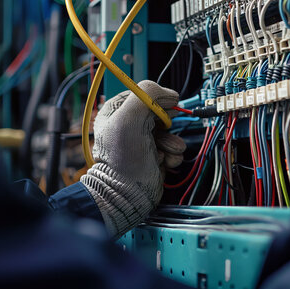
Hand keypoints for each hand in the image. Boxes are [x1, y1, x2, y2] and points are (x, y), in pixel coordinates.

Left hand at [81, 80, 185, 237]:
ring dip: (172, 142)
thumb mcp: (130, 118)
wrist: (128, 195)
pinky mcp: (154, 155)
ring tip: (166, 152)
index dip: (157, 100)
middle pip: (159, 112)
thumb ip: (148, 95)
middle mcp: (128, 125)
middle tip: (163, 131)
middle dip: (167, 124)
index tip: (164, 109)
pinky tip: (165, 161)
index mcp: (116, 111)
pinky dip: (173, 155)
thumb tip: (170, 94)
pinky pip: (171, 148)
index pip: (143, 93)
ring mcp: (141, 140)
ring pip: (169, 131)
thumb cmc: (123, 160)